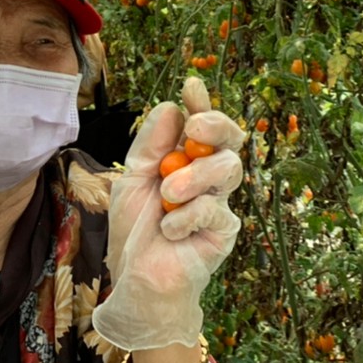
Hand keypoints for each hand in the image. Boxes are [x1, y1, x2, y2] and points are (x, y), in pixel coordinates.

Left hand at [92, 77, 243, 350]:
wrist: (136, 278)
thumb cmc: (135, 228)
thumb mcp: (132, 178)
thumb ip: (149, 145)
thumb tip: (171, 107)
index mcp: (185, 159)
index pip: (201, 124)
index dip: (201, 103)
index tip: (192, 84)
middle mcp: (207, 176)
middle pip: (230, 139)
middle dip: (215, 125)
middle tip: (194, 127)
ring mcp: (219, 202)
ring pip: (228, 168)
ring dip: (195, 176)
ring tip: (168, 193)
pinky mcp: (224, 230)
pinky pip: (215, 209)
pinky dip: (186, 216)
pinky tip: (169, 229)